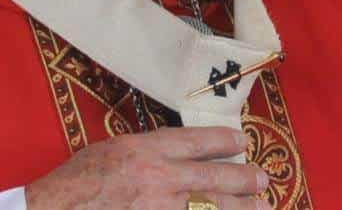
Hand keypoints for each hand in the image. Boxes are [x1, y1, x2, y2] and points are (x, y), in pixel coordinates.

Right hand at [23, 126, 269, 208]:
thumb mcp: (112, 150)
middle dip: (243, 178)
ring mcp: (160, 209)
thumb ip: (147, 152)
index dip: (222, 140)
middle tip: (263, 179)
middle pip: (213, 177)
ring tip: (261, 206)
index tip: (240, 140)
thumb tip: (179, 156)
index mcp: (144, 150)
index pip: (194, 141)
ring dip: (239, 208)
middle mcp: (158, 179)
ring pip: (211, 207)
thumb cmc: (78, 181)